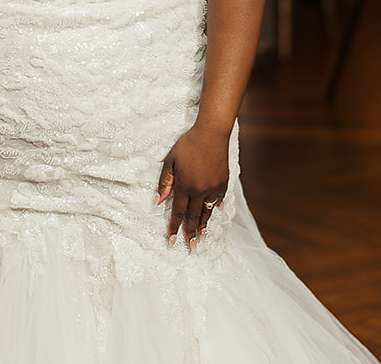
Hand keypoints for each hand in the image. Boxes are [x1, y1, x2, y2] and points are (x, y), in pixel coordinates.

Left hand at [154, 124, 229, 250]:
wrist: (211, 133)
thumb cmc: (187, 144)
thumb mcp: (170, 161)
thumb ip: (164, 182)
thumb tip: (157, 201)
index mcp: (185, 186)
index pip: (177, 212)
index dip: (174, 227)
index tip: (171, 240)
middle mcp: (200, 191)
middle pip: (194, 216)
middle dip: (191, 232)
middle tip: (190, 246)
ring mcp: (213, 188)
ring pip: (207, 211)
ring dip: (204, 225)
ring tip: (202, 237)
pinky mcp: (223, 182)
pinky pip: (218, 199)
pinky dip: (215, 207)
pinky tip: (215, 212)